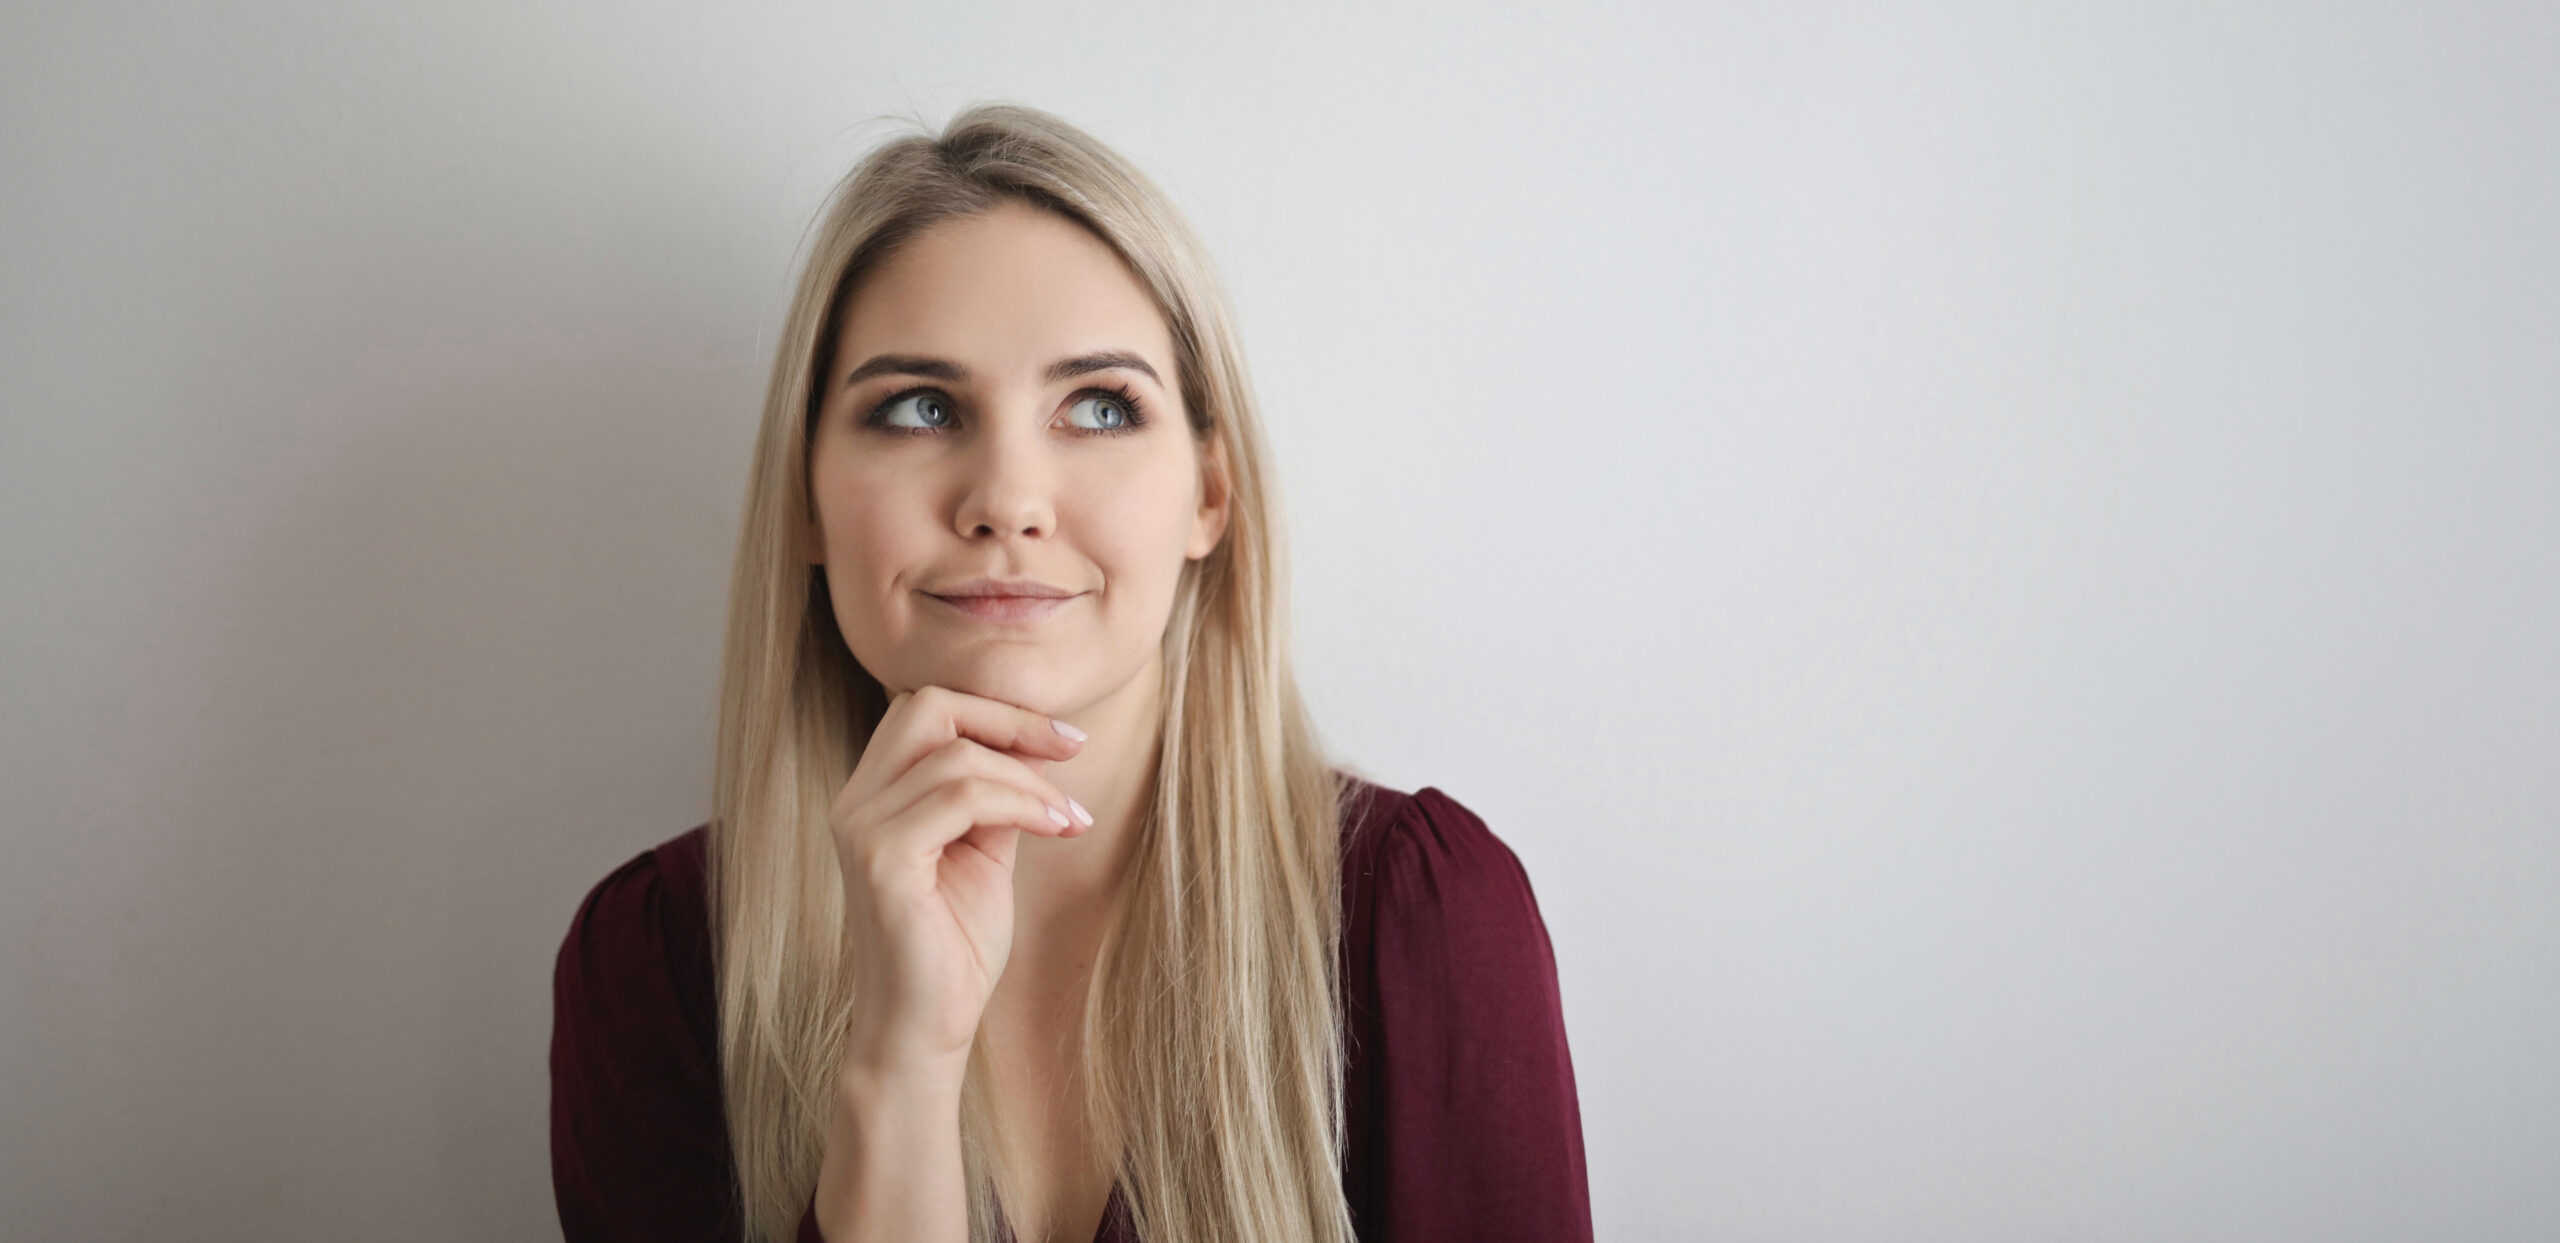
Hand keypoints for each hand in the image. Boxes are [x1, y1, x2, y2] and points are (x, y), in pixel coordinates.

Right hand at [829, 685, 1088, 1084]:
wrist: (926, 1029)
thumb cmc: (955, 947)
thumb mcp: (985, 852)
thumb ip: (997, 796)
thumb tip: (1040, 744)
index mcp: (874, 795)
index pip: (927, 710)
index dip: (998, 712)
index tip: (1068, 741)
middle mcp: (855, 802)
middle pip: (928, 707)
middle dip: (1010, 720)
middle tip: (1072, 751)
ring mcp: (861, 829)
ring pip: (957, 757)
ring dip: (1031, 780)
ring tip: (1070, 818)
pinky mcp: (881, 860)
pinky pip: (960, 798)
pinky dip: (1020, 804)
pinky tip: (1055, 829)